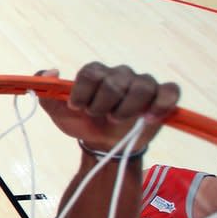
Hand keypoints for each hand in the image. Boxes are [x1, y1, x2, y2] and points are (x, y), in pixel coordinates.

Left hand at [39, 63, 179, 150]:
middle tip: (98, 117)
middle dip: (102, 105)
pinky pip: (170, 91)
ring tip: (117, 120)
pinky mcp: (161, 98)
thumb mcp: (58, 113)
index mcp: (96, 74)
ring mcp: (142, 85)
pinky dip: (161, 104)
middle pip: (114, 81)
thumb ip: (46, 93)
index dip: (82, 93)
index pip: (91, 72)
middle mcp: (120, 74)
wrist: (102, 146)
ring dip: (126, 109)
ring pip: (142, 86)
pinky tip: (149, 118)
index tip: (78, 109)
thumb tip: (50, 71)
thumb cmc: (82, 124)